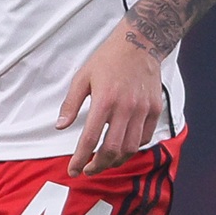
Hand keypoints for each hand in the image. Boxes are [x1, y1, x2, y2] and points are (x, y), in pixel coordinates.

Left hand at [59, 25, 164, 175]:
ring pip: (130, 147)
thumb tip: (61, 125)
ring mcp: (142, 109)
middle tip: (89, 170)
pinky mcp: (154, 109)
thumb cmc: (109, 59)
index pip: (90, 138)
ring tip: (105, 162)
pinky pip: (144, 137)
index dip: (80, 159)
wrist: (139, 44)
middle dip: (98, 166)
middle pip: (112, 149)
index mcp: (105, 99)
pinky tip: (123, 147)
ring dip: (116, 161)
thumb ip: (71, 103)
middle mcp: (125, 107)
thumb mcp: (82, 77)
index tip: (74, 170)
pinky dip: (133, 147)